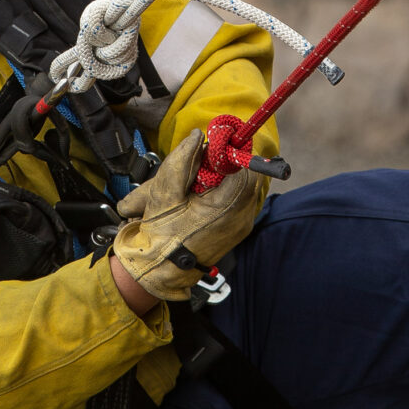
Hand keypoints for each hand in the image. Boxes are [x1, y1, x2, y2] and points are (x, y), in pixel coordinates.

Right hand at [110, 130, 265, 303]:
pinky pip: (238, 199)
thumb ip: (181, 161)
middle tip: (199, 169)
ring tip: (194, 188)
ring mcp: (242, 225)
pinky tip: (199, 200)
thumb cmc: (161, 237)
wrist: (161, 271)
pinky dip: (222, 192)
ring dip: (223, 178)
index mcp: (227, 208)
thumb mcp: (164, 194)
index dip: (228, 153)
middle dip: (224, 165)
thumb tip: (197, 136)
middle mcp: (242, 217)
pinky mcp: (238, 229)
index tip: (209, 150)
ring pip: (243, 186)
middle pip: (247, 174)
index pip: (245, 166)